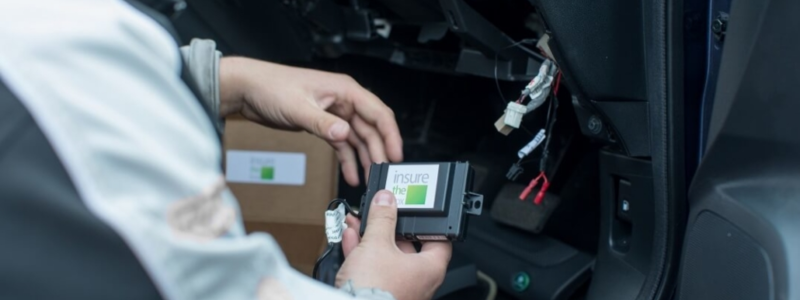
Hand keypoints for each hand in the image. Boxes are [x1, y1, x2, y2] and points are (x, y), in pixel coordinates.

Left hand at [218, 57, 402, 185]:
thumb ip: (322, 123)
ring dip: (365, 157)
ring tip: (370, 177)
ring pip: (359, 138)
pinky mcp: (324, 124)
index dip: (390, 134)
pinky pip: (343, 144)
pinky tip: (350, 175)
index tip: (396, 154)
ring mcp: (335, 113)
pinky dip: (348, 159)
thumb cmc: (271, 87)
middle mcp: (344, 101)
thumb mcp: (298, 107)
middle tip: (384, 172)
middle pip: (371, 128)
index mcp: (345, 90)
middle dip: (379, 150)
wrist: (248, 89)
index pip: (378, 113)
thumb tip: (344, 134)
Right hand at [336, 190, 451, 299]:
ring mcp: (401, 290)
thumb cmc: (374, 289)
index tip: (418, 211)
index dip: (429, 223)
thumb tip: (386, 200)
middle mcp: (420, 282)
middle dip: (390, 228)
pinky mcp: (381, 295)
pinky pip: (375, 269)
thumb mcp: (377, 243)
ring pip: (388, 257)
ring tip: (360, 222)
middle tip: (381, 213)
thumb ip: (382, 218)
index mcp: (430, 269)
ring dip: (373, 239)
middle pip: (408, 246)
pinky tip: (352, 239)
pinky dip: (364, 254)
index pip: (440, 239)